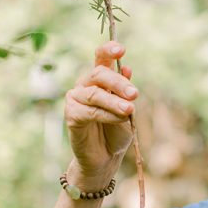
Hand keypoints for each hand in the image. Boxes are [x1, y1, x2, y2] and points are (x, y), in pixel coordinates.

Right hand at [64, 41, 137, 186]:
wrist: (106, 157)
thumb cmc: (116, 131)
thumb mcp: (127, 109)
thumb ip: (124, 91)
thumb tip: (127, 69)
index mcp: (100, 79)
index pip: (100, 57)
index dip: (109, 50)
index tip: (121, 50)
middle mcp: (86, 85)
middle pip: (99, 74)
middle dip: (118, 83)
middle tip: (135, 94)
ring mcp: (76, 99)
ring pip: (95, 94)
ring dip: (114, 102)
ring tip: (130, 109)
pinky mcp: (71, 115)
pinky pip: (90, 111)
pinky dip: (107, 114)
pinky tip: (119, 119)